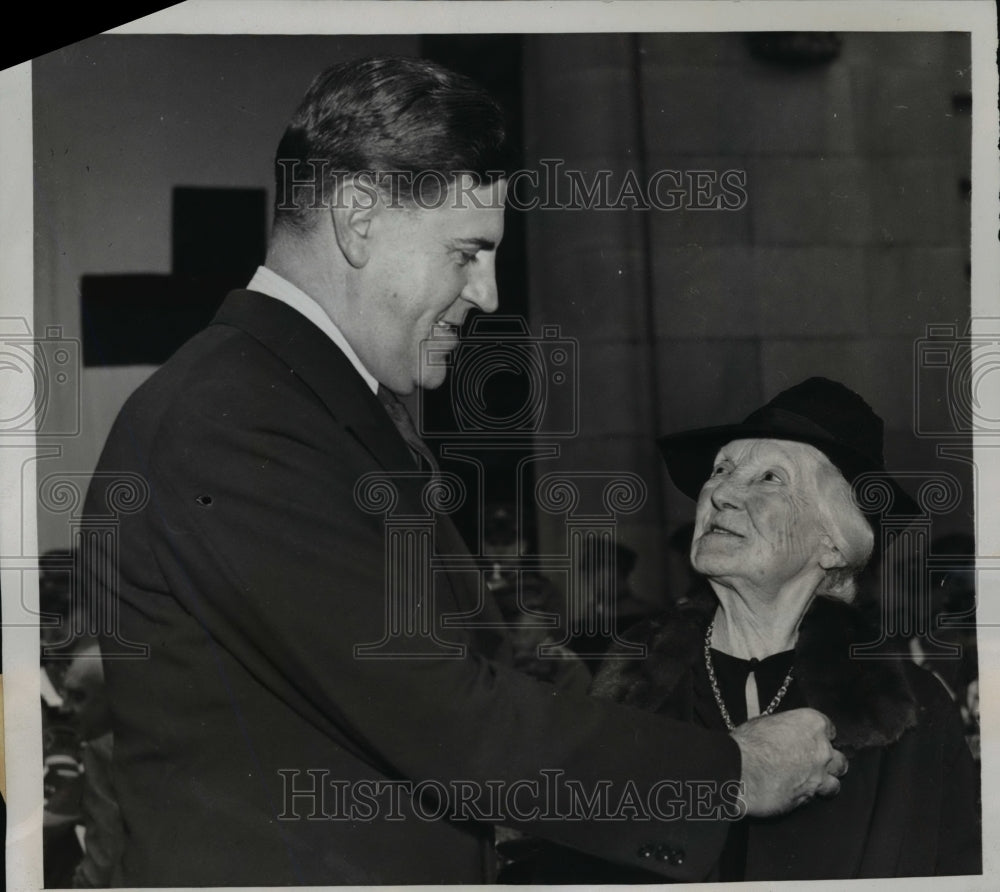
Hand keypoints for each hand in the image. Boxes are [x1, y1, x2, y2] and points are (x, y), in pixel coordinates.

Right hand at [731, 708, 847, 816]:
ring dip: (824, 782)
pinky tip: (797, 792)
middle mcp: (822, 750)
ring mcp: (818, 776)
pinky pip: (816, 797)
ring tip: (811, 782)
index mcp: (812, 723)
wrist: (741, 770)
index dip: (821, 735)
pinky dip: (809, 795)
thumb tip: (780, 731)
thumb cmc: (749, 742)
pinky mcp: (809, 798)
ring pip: (835, 783)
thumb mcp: (764, 722)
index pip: (830, 728)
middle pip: (839, 758)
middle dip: (829, 761)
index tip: (813, 739)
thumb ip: (783, 727)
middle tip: (814, 763)